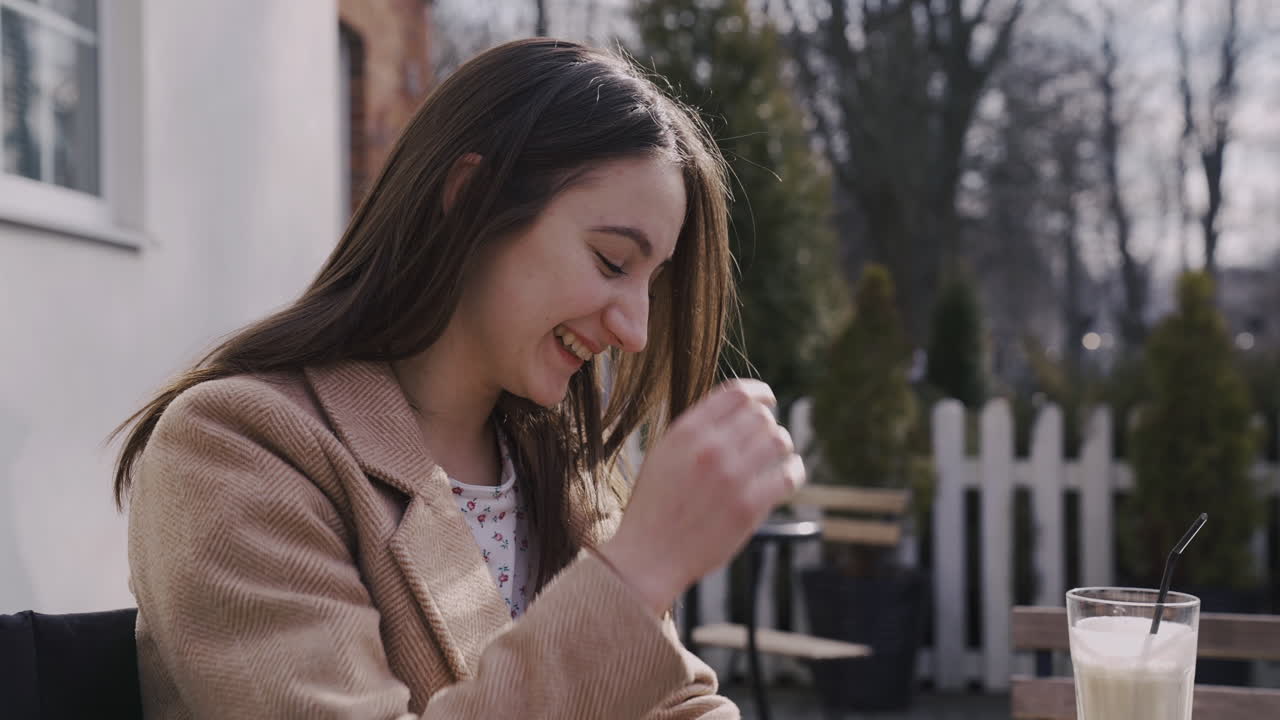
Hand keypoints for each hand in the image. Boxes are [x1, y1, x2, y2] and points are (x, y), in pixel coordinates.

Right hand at [598, 379, 805, 614]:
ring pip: (778, 440)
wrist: (648, 557)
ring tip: (779, 457)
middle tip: (766, 440)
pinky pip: (788, 475)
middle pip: (760, 416)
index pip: (736, 394)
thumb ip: (696, 432)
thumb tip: (736, 412)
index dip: (759, 393)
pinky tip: (789, 475)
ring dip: (782, 446)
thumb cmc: (656, 508)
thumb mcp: (664, 456)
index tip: (767, 400)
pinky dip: (794, 471)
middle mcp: (709, 448)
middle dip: (768, 425)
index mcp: (686, 432)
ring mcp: (731, 477)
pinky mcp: (748, 507)